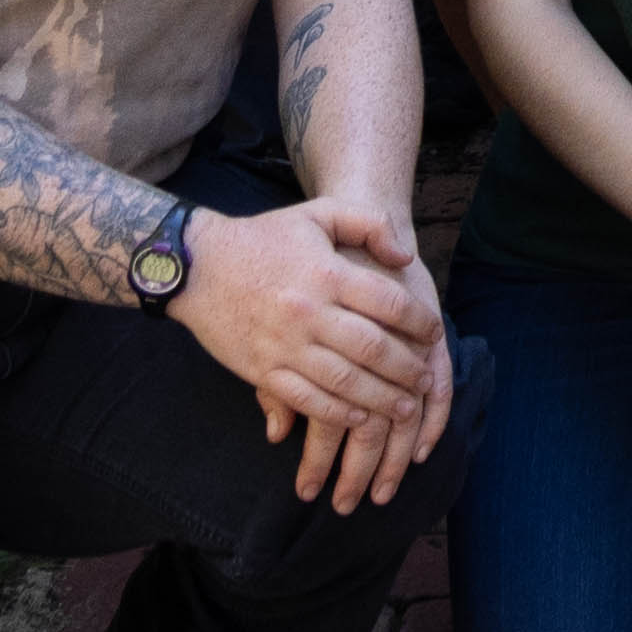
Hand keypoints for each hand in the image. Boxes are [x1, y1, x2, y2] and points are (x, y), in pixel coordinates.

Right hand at [261, 195, 454, 508]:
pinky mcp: (263, 370)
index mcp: (327, 273)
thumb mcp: (318, 213)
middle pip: (372, 349)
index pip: (388, 303)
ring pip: (344, 382)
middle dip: (406, 369)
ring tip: (404, 409)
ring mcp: (285, 345)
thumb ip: (368, 224)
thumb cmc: (263, 238)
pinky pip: (307, 400)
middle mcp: (309, 312)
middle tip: (424, 381)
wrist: (197, 264)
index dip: (418, 322)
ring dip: (380, 399)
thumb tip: (404, 260)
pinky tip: (359, 418)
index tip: (433, 332)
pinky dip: (337, 413)